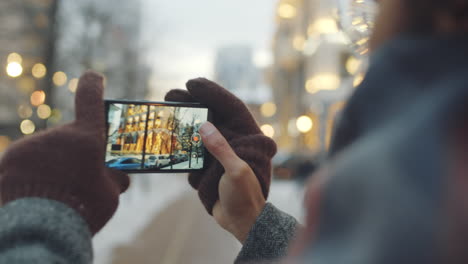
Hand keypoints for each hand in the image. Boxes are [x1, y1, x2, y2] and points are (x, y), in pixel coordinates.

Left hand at [0, 71, 129, 234]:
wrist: (40, 226)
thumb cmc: (82, 209)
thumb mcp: (109, 195)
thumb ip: (112, 179)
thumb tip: (120, 177)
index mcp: (87, 139)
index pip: (90, 99)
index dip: (92, 86)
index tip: (93, 76)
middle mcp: (58, 135)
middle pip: (69, 138)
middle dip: (74, 154)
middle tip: (77, 177)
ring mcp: (31, 144)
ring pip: (46, 150)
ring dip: (52, 164)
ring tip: (55, 191)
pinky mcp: (10, 157)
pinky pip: (26, 161)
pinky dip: (31, 173)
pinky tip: (36, 191)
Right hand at [165, 78, 276, 240]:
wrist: (242, 222)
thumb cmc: (246, 196)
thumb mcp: (236, 171)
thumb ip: (220, 148)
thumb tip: (204, 126)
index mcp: (246, 137)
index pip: (229, 106)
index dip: (211, 92)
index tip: (192, 84)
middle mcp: (232, 140)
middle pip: (210, 115)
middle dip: (191, 104)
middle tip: (170, 95)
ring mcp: (218, 152)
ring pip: (198, 131)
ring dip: (182, 123)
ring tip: (164, 113)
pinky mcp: (207, 165)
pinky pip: (192, 150)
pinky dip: (180, 144)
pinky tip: (167, 137)